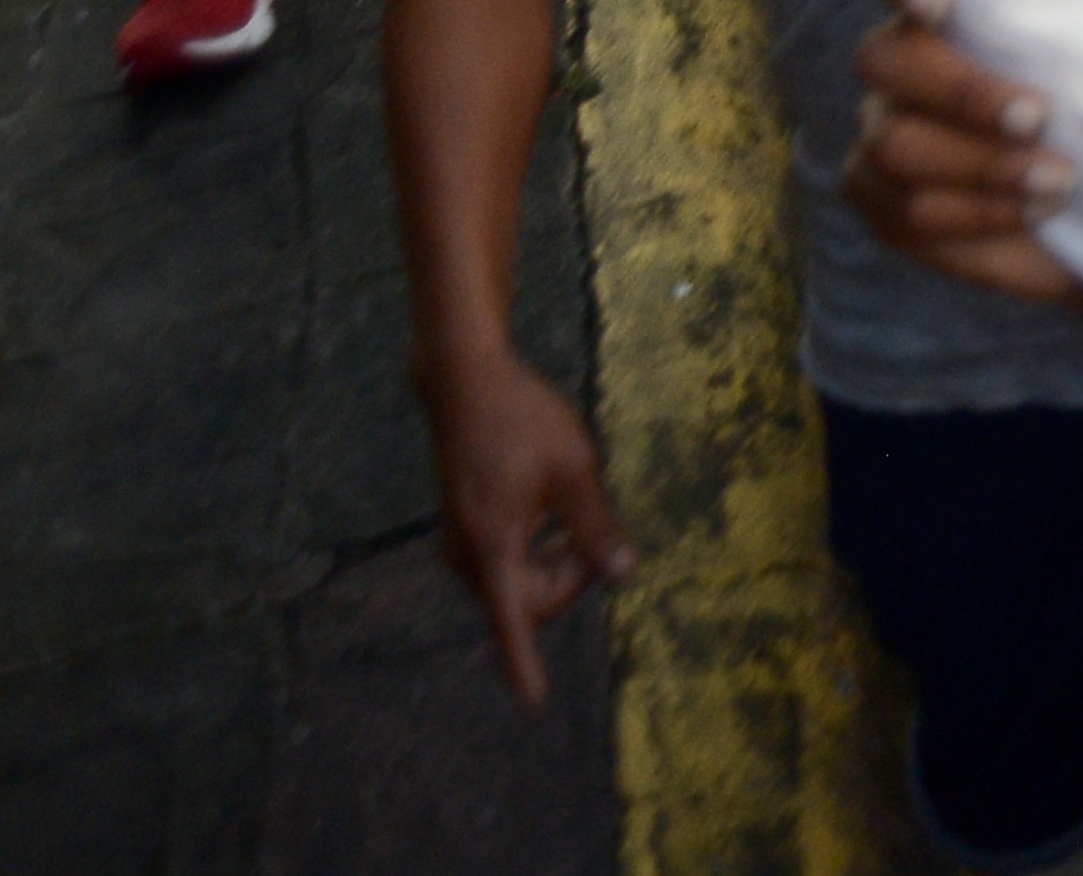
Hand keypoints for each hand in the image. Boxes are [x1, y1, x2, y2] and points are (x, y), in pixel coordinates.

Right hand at [421, 345, 637, 704]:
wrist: (463, 380)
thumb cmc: (522, 418)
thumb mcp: (574, 469)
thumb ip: (596, 525)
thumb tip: (624, 573)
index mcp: (494, 546)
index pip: (512, 622)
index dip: (524, 664)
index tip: (535, 702)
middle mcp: (466, 555)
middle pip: (525, 605)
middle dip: (566, 584)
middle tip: (592, 536)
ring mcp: (457, 544)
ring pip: (514, 586)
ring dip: (551, 567)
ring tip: (572, 514)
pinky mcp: (459, 531)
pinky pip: (502, 565)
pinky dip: (532, 554)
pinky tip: (550, 514)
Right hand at [844, 0, 1082, 308]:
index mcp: (948, 0)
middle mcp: (901, 58)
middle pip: (887, 58)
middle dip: (964, 89)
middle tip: (1040, 113)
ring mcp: (883, 132)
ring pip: (895, 145)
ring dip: (982, 165)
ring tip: (1059, 180)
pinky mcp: (884, 204)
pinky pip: (905, 214)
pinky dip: (973, 217)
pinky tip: (1034, 214)